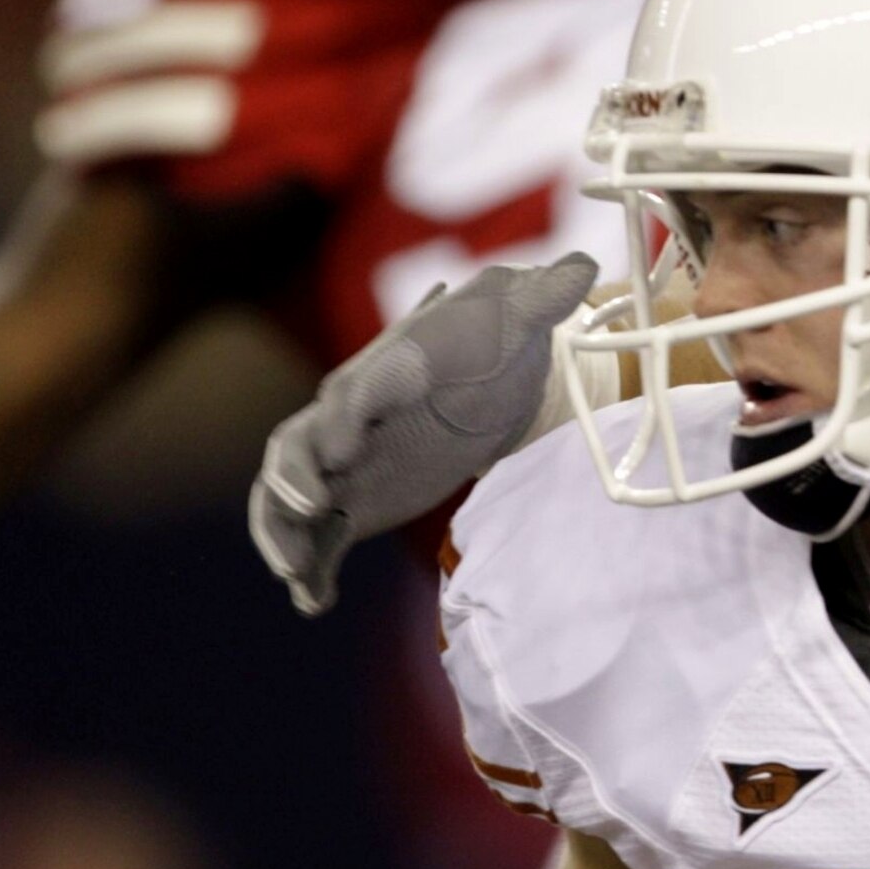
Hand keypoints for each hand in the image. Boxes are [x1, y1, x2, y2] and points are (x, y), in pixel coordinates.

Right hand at [250, 254, 596, 613]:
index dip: (346, 417)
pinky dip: (310, 568)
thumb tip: (584, 266)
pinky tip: (314, 603)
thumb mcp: (521, 315)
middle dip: (293, 476)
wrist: (487, 375)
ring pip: (290, 496)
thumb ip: (546, 296)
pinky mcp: (353, 500)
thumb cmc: (495, 339)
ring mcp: (344, 462)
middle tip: (307, 507)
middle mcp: (352, 416)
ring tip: (298, 573)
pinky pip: (318, 537)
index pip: (358, 390)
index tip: (346, 447)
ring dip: (286, 532)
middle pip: (298, 444)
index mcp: (389, 371)